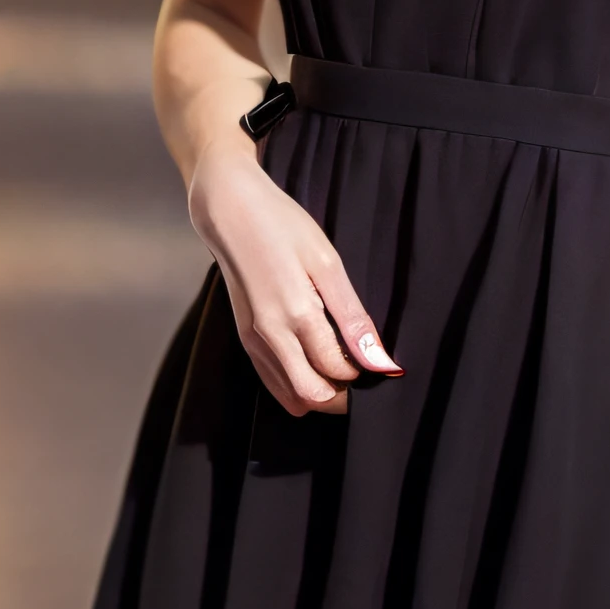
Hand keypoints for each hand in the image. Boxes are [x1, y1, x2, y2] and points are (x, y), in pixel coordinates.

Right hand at [188, 133, 400, 416]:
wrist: (230, 212)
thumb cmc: (282, 227)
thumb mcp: (327, 263)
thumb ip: (352, 316)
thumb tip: (379, 360)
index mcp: (297, 315)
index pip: (337, 372)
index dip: (362, 372)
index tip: (376, 359)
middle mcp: (271, 337)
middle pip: (312, 396)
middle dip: (342, 394)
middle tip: (361, 370)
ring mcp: (253, 341)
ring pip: (290, 396)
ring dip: (319, 391)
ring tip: (339, 364)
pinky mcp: (245, 337)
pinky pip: (272, 380)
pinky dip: (296, 384)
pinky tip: (312, 362)